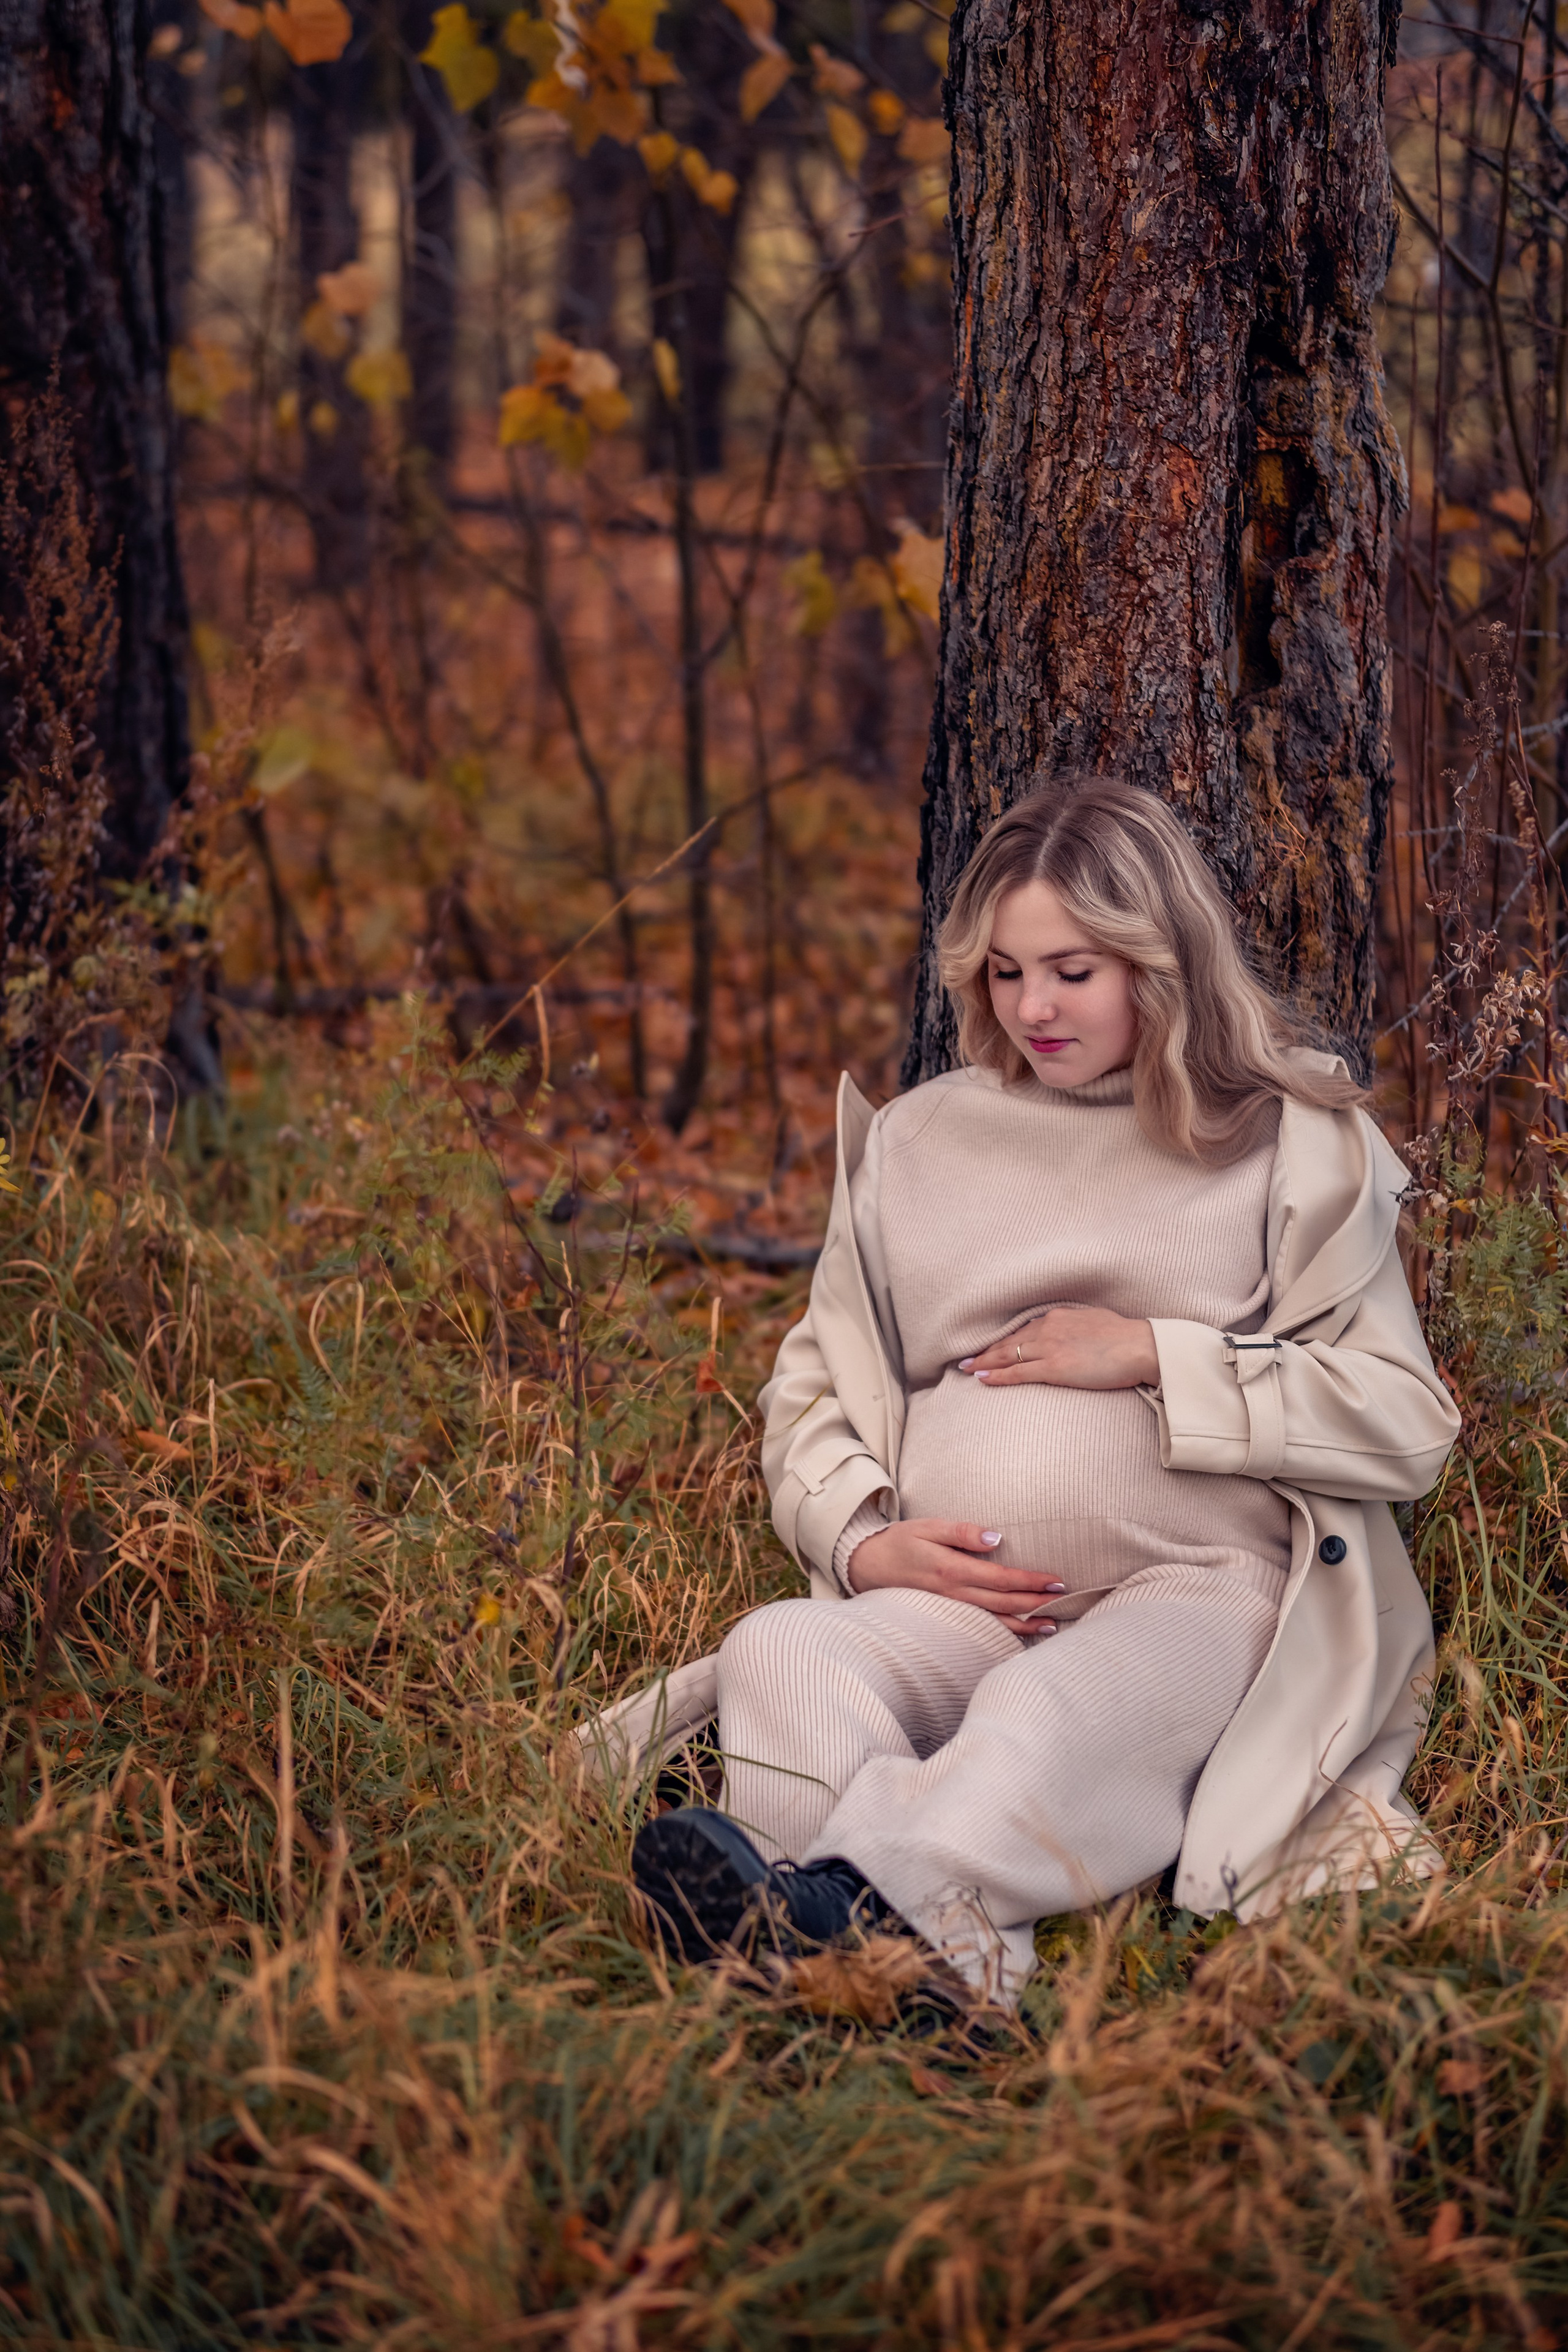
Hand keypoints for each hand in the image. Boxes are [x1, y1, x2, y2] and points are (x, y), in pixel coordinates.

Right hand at [846, 1517, 1064, 1633]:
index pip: (1002, 1579)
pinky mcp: (945, 1617)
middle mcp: (953, 1595)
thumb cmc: (899, 1542)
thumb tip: (996, 1538)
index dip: (1031, 1581)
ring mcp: (949, 1610)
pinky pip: (979, 1627)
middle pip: (1004, 1604)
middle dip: (1036, 1603)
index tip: (1056, 1581)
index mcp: (952, 1571)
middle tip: (1063, 1600)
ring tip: (1051, 1625)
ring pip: (993, 1622)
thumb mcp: (928, 1527)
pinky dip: (1001, 1632)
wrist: (866, 1566)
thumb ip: (962, 1531)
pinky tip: (1018, 1632)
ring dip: (1024, 1625)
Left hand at [960, 1305, 1158, 1389]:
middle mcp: (1049, 1328)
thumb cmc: (1125, 1337)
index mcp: (1059, 1316)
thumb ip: (1076, 1326)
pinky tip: (983, 1379)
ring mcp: (1050, 1348)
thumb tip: (1072, 1333)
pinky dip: (998, 1376)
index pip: (1022, 1329)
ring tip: (966, 1369)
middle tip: (964, 1359)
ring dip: (984, 1362)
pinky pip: (1019, 1373)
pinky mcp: (1055, 1368)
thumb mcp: (1094, 1320)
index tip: (988, 1346)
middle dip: (985, 1350)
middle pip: (1008, 1341)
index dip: (1002, 1339)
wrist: (1141, 1347)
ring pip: (1008, 1355)